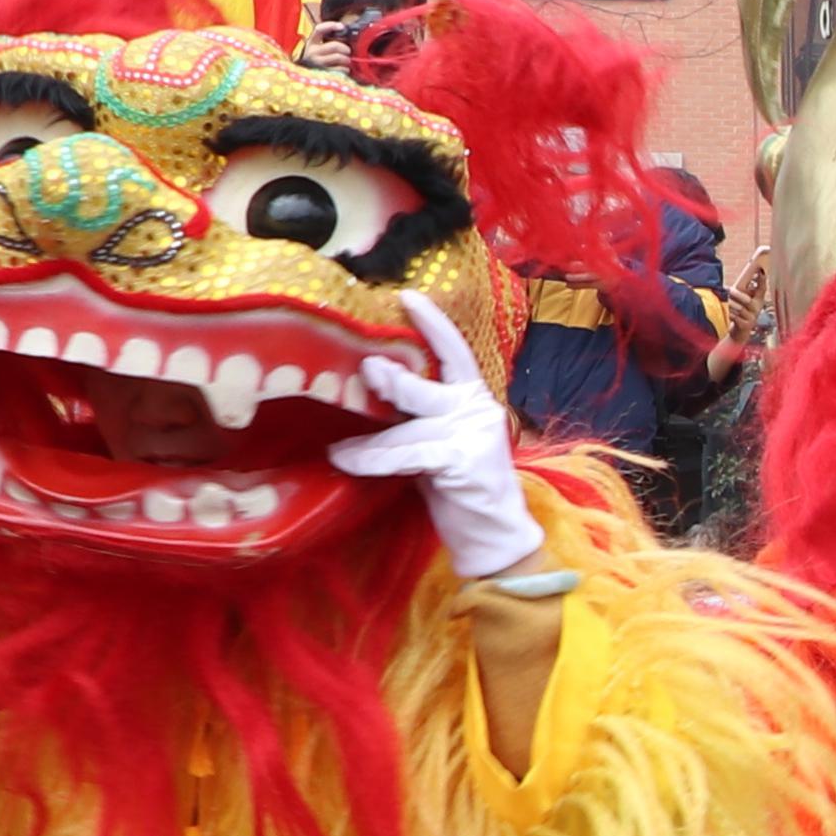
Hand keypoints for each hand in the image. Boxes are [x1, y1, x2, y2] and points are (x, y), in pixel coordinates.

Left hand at [337, 293, 547, 584]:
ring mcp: (473, 433)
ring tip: (339, 449)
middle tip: (364, 372)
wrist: (496, 538)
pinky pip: (407, 453)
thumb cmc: (459, 490)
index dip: (432, 324)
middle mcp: (477, 408)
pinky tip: (348, 460)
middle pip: (425, 386)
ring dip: (369, 442)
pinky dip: (373, 459)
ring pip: (409, 425)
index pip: (455, 351)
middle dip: (392, 382)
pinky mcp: (462, 460)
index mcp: (474, 398)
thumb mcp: (438, 443)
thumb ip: (417, 417)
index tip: (407, 297)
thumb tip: (370, 391)